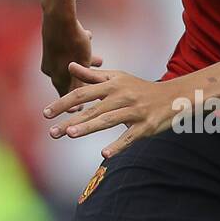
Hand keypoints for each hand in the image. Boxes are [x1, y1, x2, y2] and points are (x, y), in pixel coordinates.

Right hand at [40, 9, 102, 97]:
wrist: (59, 16)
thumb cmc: (73, 43)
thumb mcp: (81, 68)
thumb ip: (79, 86)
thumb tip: (75, 110)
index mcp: (57, 78)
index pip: (67, 97)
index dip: (79, 101)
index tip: (92, 100)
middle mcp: (50, 68)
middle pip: (70, 79)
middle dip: (86, 78)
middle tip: (98, 79)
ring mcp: (49, 55)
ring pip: (70, 63)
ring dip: (85, 62)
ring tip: (99, 60)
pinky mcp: (51, 42)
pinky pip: (67, 48)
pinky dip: (78, 47)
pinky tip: (89, 37)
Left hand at [43, 62, 181, 158]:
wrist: (173, 97)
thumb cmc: (140, 88)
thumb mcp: (118, 78)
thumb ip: (93, 75)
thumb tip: (70, 65)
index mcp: (112, 84)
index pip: (82, 93)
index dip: (63, 103)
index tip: (46, 113)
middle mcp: (122, 96)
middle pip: (92, 108)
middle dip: (71, 120)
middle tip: (53, 132)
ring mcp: (134, 111)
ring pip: (108, 120)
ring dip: (88, 127)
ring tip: (70, 134)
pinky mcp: (146, 126)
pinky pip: (130, 137)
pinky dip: (118, 146)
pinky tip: (104, 155)